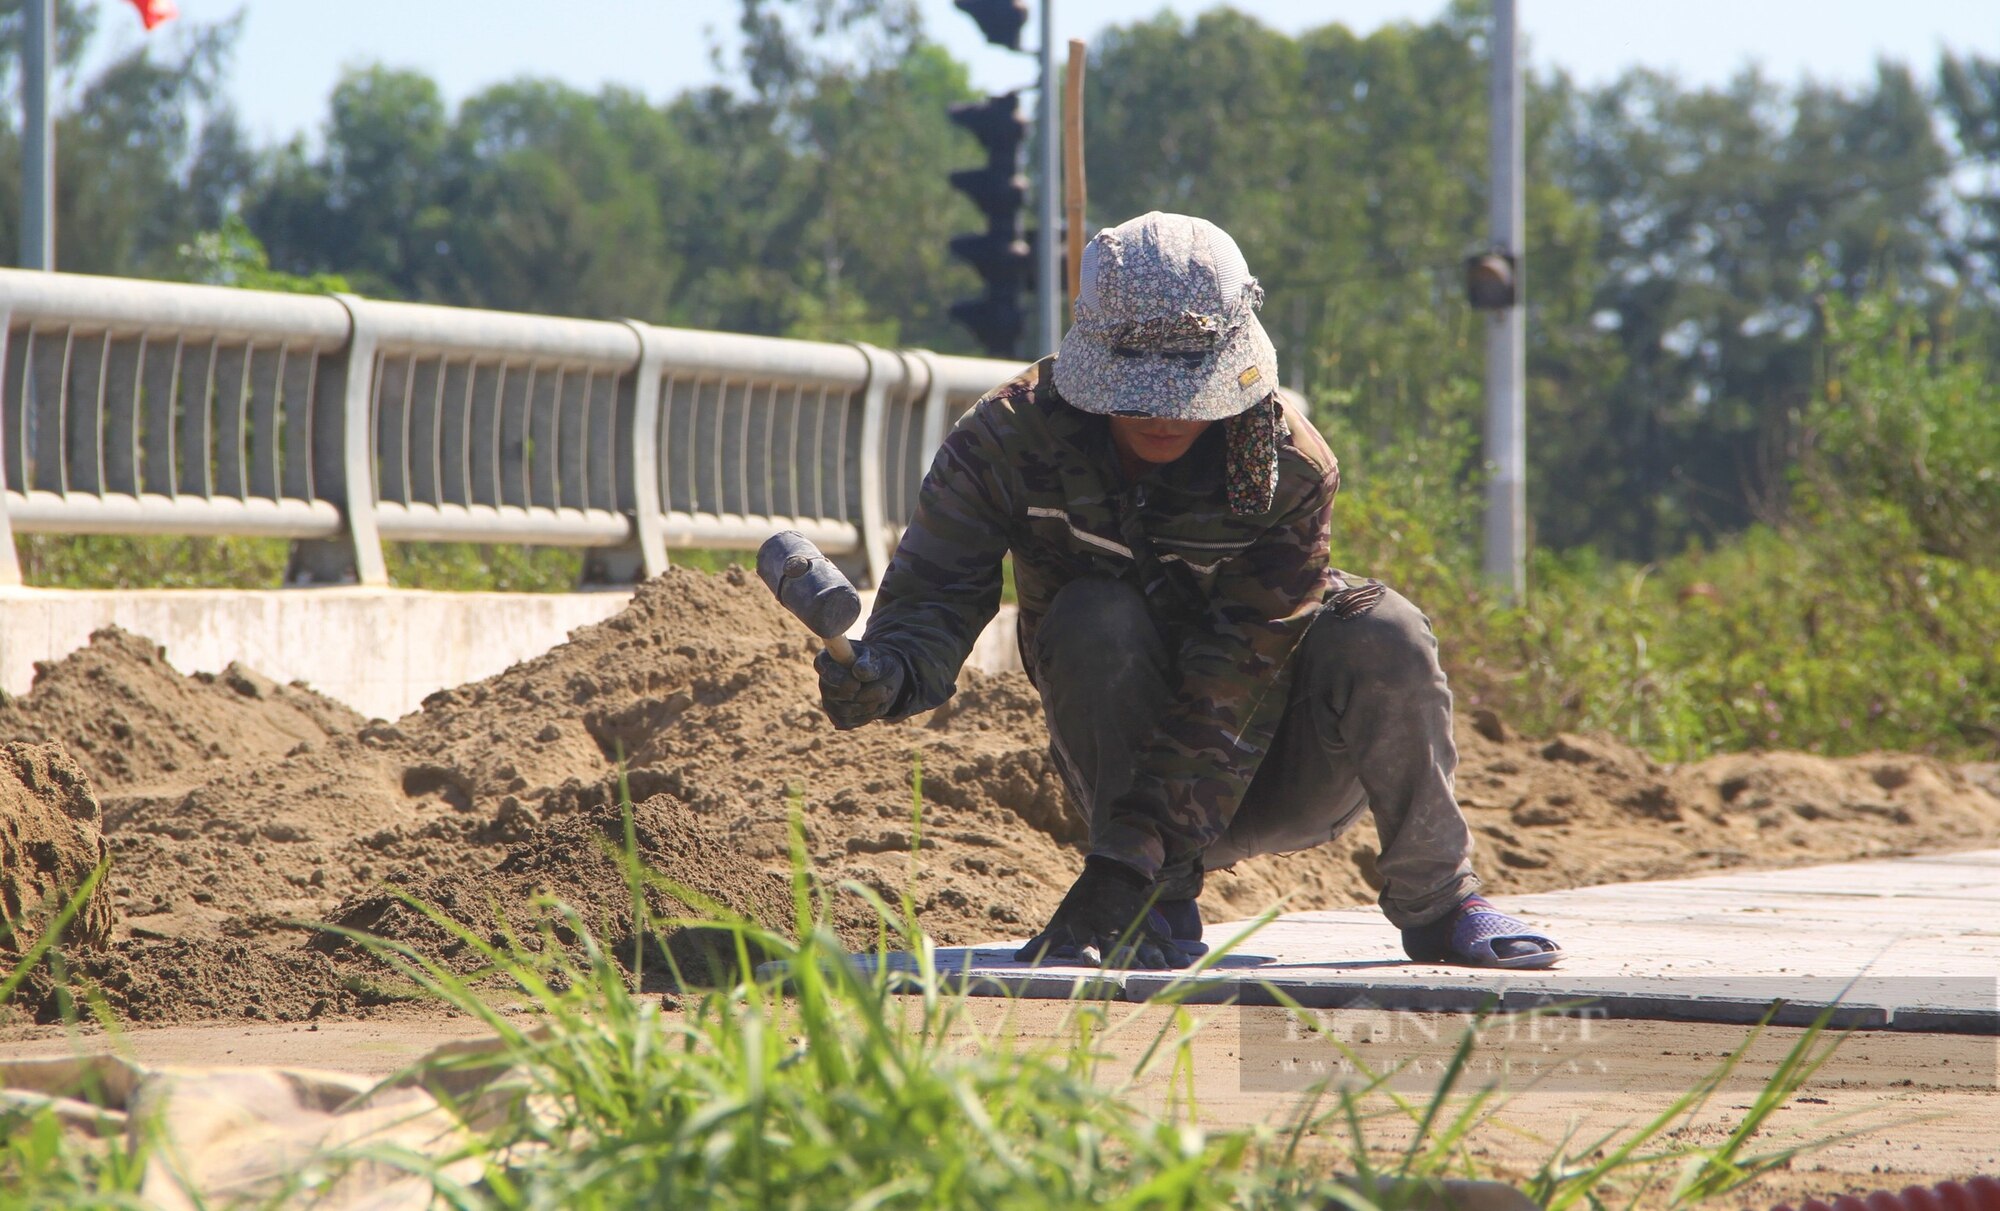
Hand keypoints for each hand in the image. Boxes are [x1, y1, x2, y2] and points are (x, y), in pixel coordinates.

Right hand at [815, 642, 905, 729]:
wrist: (883, 682)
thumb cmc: (879, 666)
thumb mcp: (880, 661)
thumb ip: (870, 666)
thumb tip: (859, 672)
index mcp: (829, 659)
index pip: (822, 666)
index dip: (837, 677)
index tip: (856, 684)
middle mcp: (824, 681)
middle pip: (840, 693)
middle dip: (867, 693)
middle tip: (884, 689)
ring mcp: (828, 701)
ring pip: (848, 710)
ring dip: (871, 704)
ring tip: (882, 693)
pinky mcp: (836, 718)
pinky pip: (852, 722)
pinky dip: (868, 716)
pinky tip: (874, 705)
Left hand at [1014, 856, 1191, 969]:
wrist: (1111, 873)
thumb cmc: (1080, 903)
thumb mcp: (1060, 918)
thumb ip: (1042, 941)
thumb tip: (1019, 961)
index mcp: (1084, 923)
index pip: (1083, 938)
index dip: (1086, 950)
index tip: (1089, 963)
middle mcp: (1107, 925)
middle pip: (1116, 942)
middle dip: (1124, 956)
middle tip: (1131, 967)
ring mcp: (1130, 924)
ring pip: (1141, 941)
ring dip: (1151, 955)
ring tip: (1162, 967)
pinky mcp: (1146, 924)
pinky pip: (1160, 938)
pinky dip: (1171, 950)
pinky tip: (1184, 962)